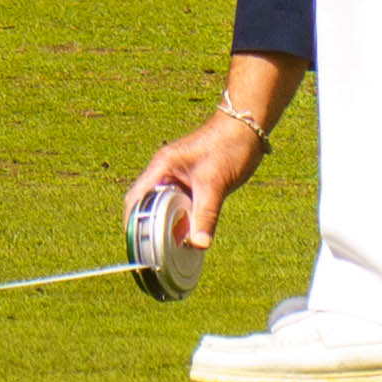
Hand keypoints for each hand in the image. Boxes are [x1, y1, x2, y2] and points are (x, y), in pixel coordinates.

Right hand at [132, 107, 267, 247]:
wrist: (248, 128)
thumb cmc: (228, 146)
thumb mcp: (215, 184)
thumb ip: (206, 215)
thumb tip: (199, 245)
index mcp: (162, 167)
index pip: (136, 198)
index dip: (133, 222)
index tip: (137, 245)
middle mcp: (166, 172)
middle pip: (147, 205)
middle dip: (150, 228)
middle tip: (155, 253)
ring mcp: (179, 178)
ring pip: (165, 207)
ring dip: (168, 226)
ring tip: (170, 249)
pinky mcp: (193, 183)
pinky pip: (181, 206)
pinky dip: (183, 221)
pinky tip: (189, 236)